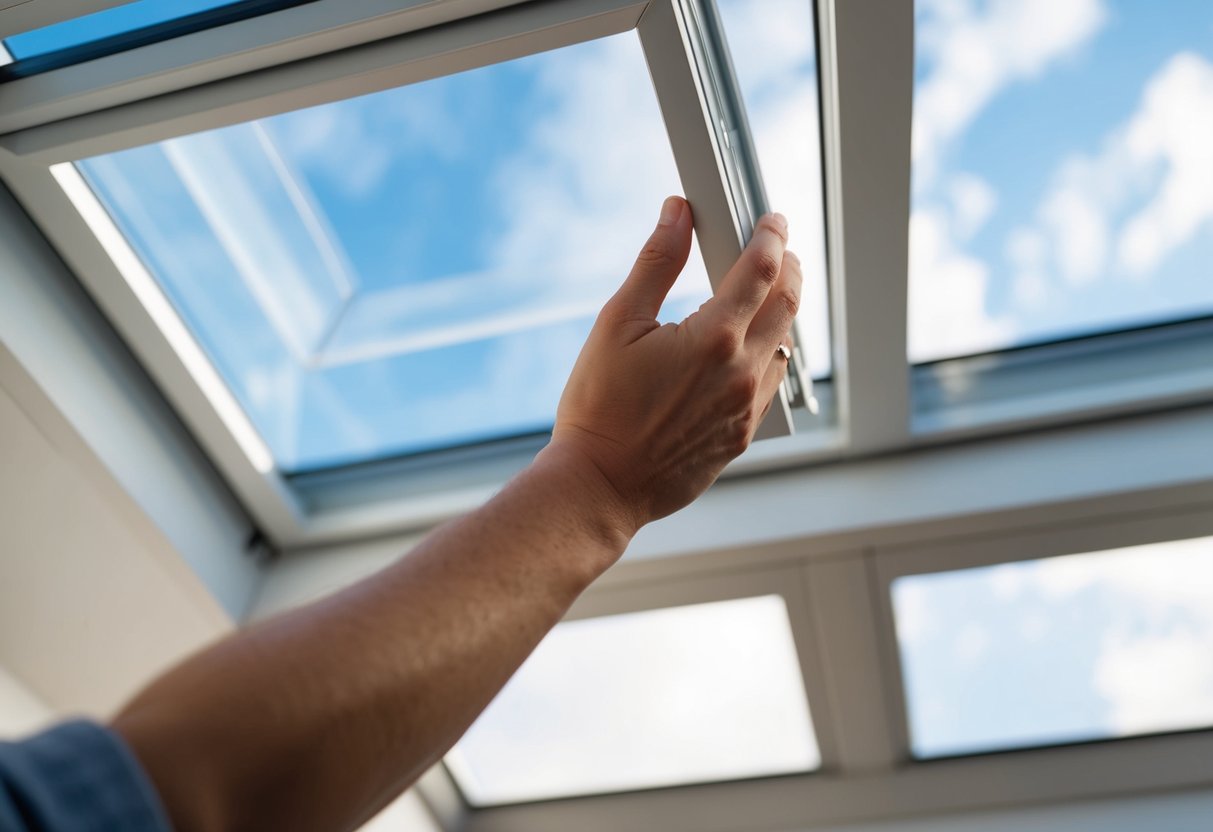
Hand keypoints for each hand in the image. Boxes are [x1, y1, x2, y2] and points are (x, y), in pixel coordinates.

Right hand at [546, 195, 801, 538]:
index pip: (763, 269)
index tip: (772, 221)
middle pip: (790, 303)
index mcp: (713, 338)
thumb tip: (676, 213)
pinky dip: (766, 356)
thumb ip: (655, 263)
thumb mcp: (617, 324)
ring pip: (785, 345)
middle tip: (776, 251)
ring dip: (779, 314)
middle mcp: (742, 372)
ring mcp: (747, 408)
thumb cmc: (598, 409)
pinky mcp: (743, 435)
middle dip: (788, 268)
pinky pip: (770, 385)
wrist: (600, 485)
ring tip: (757, 299)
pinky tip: (741, 352)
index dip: (772, 236)